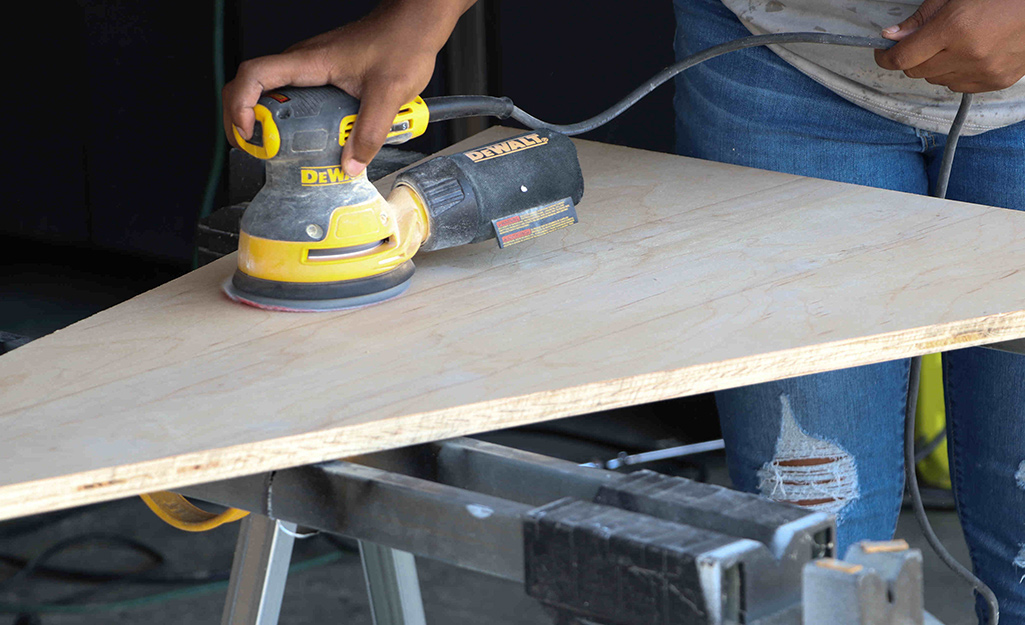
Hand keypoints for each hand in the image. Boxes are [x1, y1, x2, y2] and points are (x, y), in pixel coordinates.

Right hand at [222, 0, 473, 175]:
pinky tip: (307, 139)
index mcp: (309, 62)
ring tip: (276, 151)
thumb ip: (370, 132)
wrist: (414, 26)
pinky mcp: (323, 75)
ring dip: (267, 120)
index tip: (249, 133)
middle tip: (256, 150)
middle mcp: (303, 63)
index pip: (254, 75)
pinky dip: (291, 118)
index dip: (240, 105)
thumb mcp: (388, 94)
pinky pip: (295, 96)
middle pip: (252, 86)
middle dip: (244, 119)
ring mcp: (311, 68)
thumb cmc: (401, 46)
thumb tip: (350, 165)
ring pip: (273, 92)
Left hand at [874, 0, 1024, 92]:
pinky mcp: (996, 81)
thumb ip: (922, 18)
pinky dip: (954, 74)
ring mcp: (984, 71)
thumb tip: (893, 36)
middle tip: (920, 42)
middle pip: (916, 71)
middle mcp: (968, 54)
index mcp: (955, 28)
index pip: (903, 57)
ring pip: (935, 80)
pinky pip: (958, 86)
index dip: (886, 57)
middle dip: (911, 58)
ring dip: (934, 66)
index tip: (882, 52)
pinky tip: (967, 55)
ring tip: (952, 44)